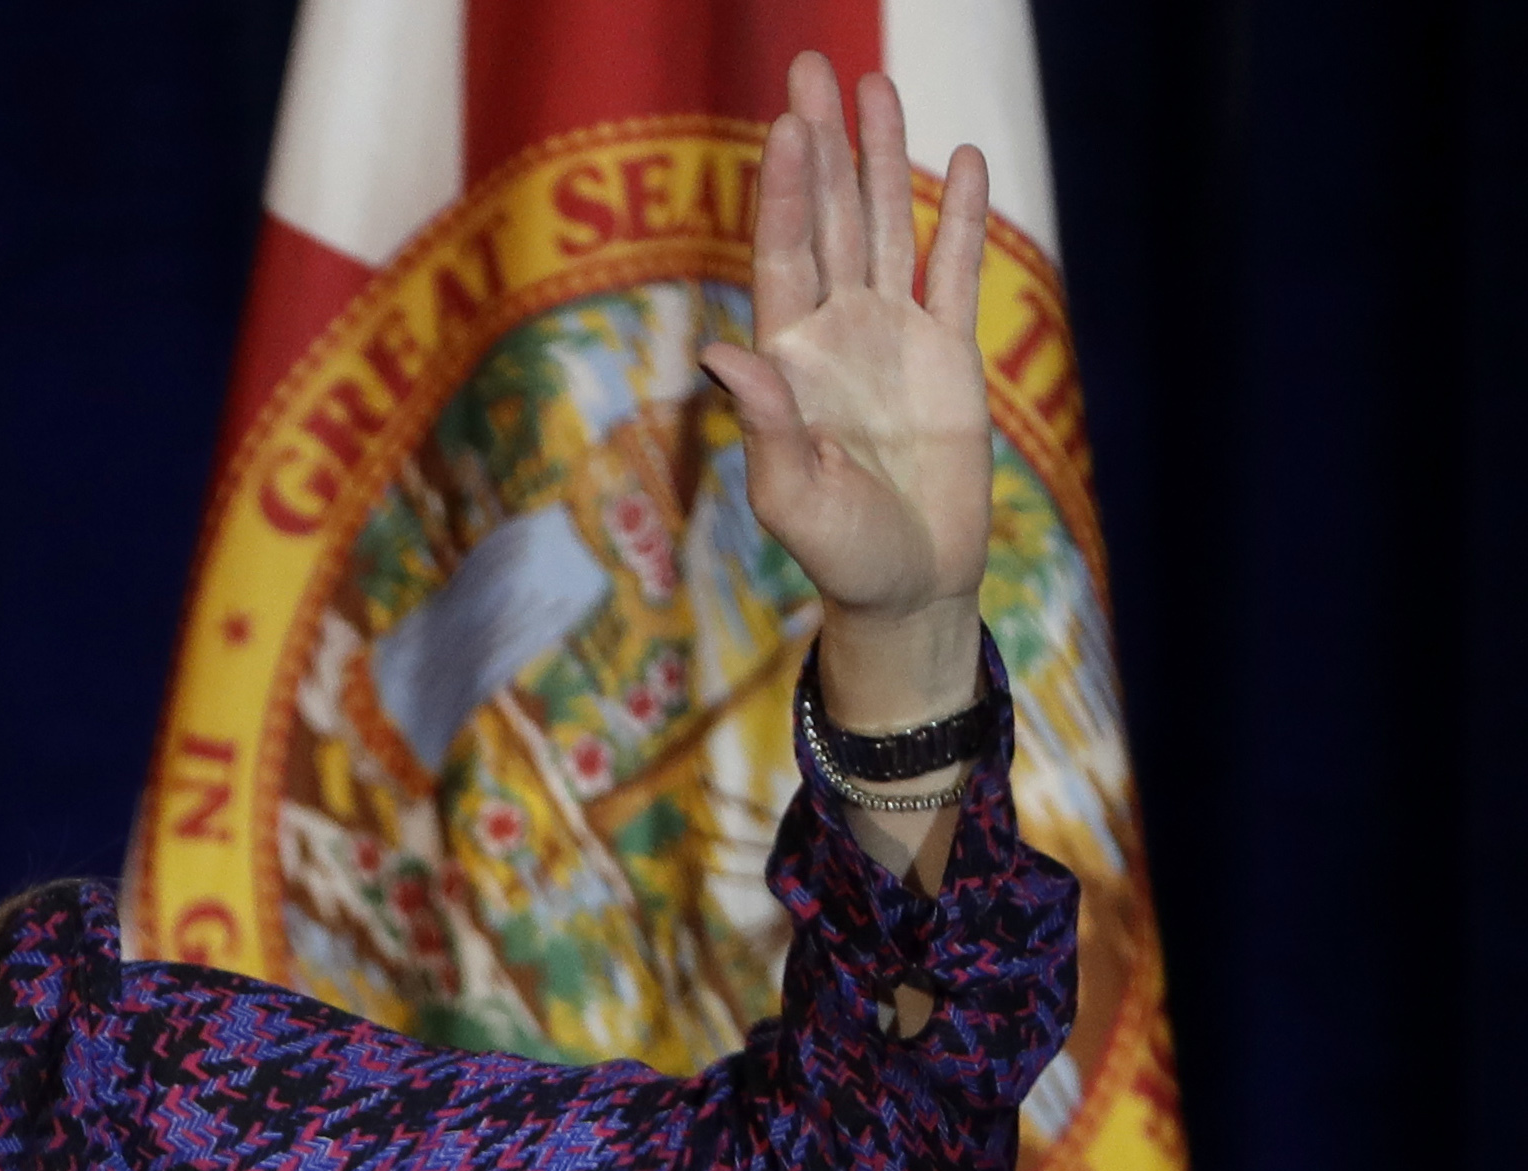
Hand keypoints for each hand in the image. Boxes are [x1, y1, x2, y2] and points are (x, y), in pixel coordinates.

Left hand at [700, 52, 991, 730]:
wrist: (909, 587)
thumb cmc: (839, 554)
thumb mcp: (792, 497)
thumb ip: (766, 424)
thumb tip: (727, 354)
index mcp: (790, 362)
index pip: (782, 257)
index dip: (783, 191)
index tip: (785, 125)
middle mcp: (836, 335)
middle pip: (827, 220)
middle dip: (821, 146)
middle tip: (811, 68)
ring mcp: (893, 338)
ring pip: (885, 228)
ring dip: (881, 160)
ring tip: (878, 86)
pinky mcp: (950, 356)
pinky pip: (955, 272)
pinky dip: (958, 219)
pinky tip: (958, 162)